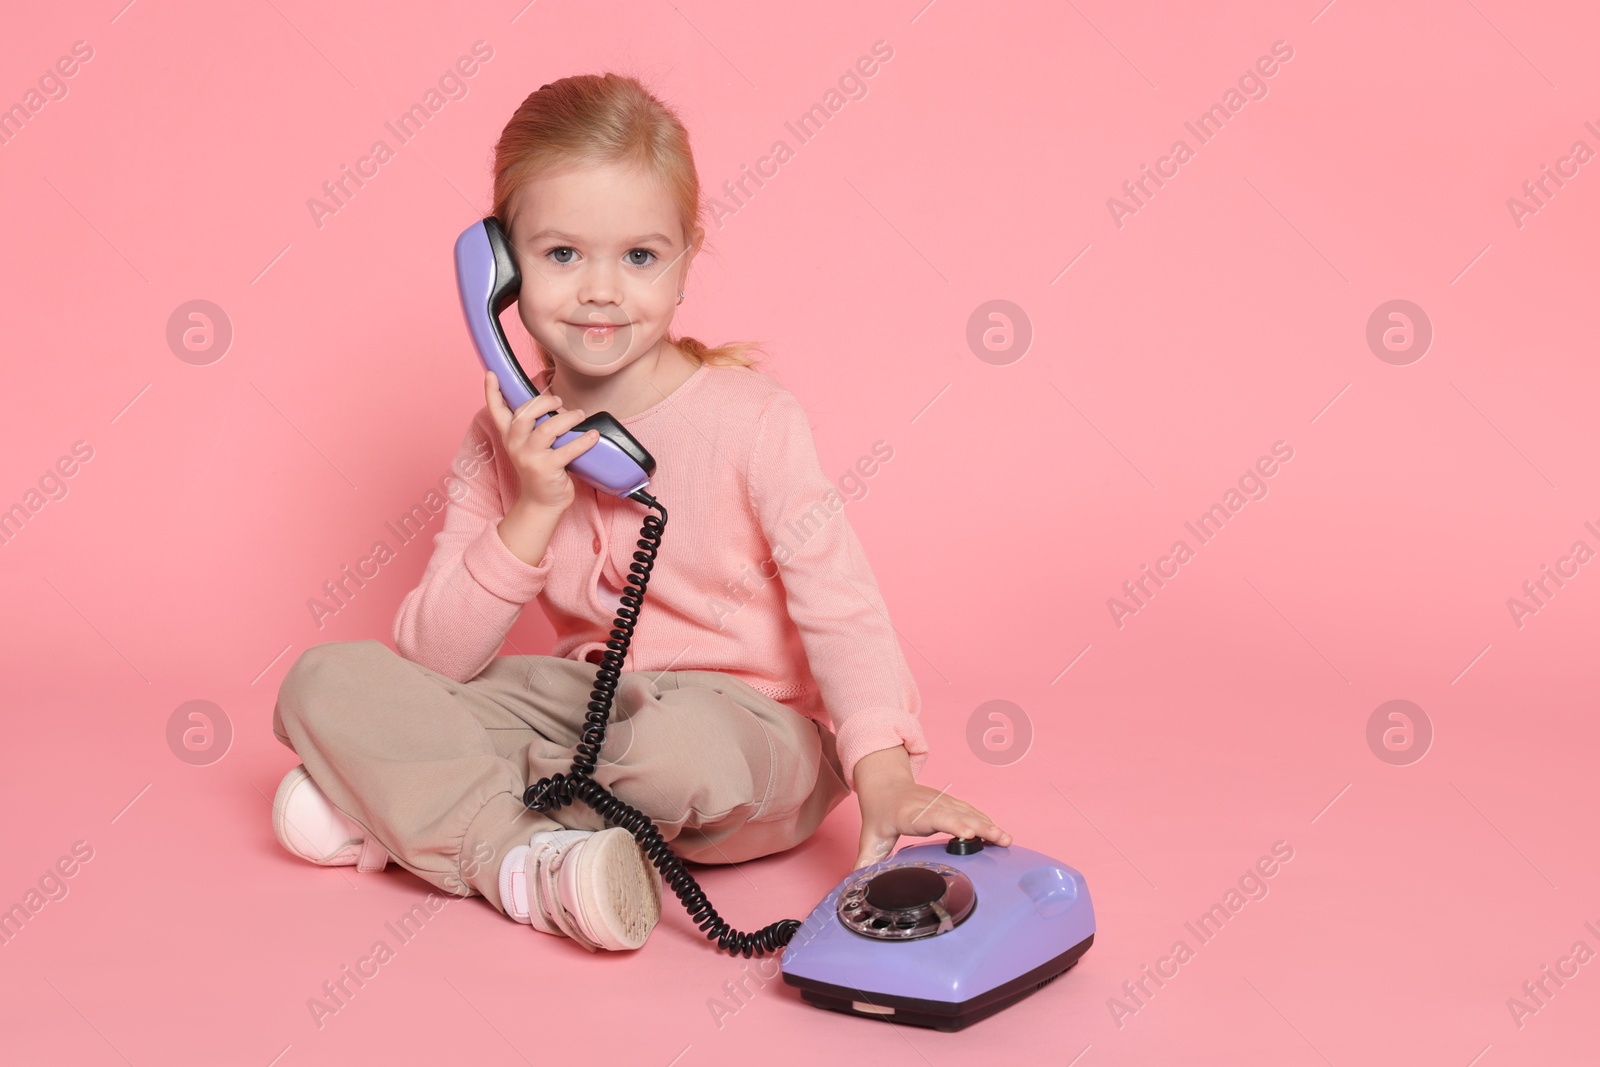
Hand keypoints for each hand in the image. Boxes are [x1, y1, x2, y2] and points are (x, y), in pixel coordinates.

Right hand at [484, 370, 599, 511]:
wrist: (542, 503)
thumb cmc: (540, 469)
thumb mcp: (529, 445)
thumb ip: (533, 425)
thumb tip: (553, 401)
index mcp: (509, 436)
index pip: (496, 410)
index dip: (491, 391)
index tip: (491, 373)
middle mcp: (515, 445)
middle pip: (525, 414)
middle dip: (544, 402)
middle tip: (559, 402)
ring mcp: (530, 458)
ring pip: (547, 428)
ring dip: (568, 418)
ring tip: (579, 415)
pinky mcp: (547, 469)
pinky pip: (568, 450)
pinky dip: (584, 440)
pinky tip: (593, 436)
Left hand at [854, 779, 1012, 869]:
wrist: (885, 784)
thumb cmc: (880, 812)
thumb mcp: (870, 835)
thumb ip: (866, 860)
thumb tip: (856, 881)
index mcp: (909, 814)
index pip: (932, 818)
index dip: (950, 824)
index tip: (967, 834)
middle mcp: (930, 805)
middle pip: (958, 814)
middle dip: (980, 826)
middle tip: (1000, 840)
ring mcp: (943, 802)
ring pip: (968, 812)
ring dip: (988, 825)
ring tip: (1006, 840)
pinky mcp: (951, 803)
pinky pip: (971, 812)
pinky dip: (986, 822)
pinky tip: (1000, 834)